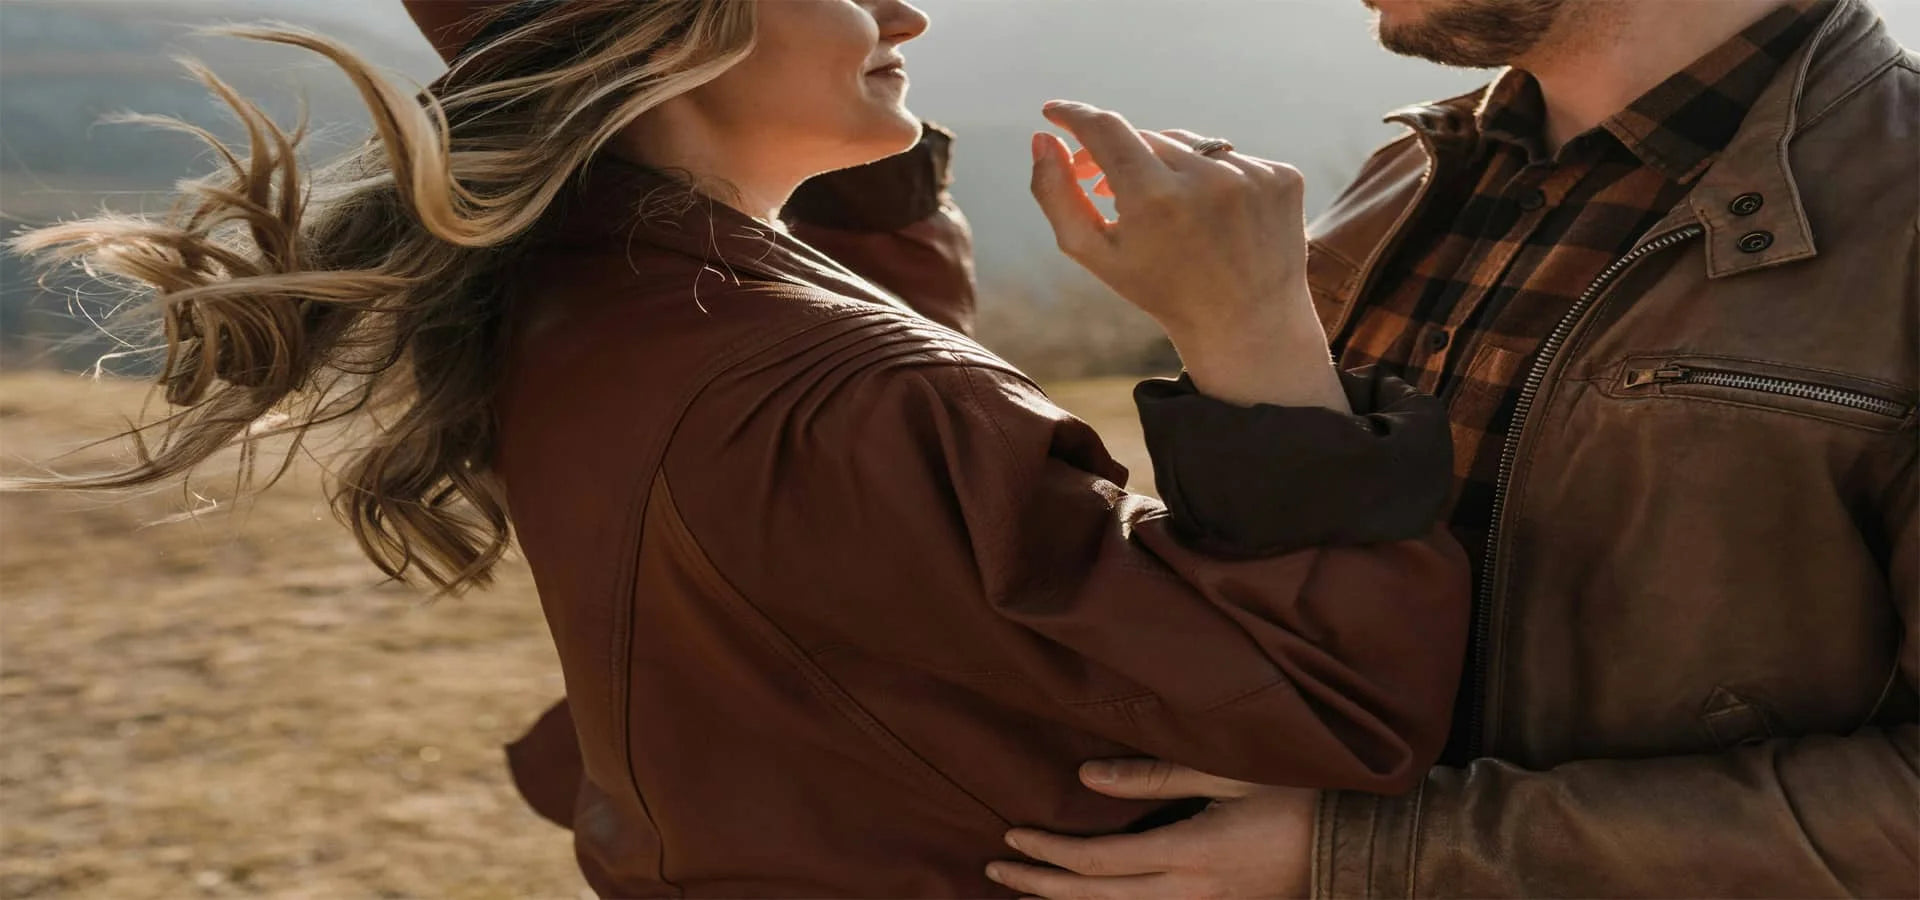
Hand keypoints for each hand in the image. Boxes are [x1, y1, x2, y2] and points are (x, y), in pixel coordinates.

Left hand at [985, 758, 1316, 898]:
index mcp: (1191, 856)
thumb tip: (1087, 779)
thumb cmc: (1300, 796)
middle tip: (995, 872)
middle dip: (1041, 888)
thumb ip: (1156, 777)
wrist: (1362, 845)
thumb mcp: (1228, 774)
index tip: (1012, 837)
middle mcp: (1192, 896)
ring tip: (1025, 896)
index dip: (1048, 855)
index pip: (1098, 864)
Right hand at [1030, 104, 1346, 411]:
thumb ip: (1056, 195)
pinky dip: (1217, 179)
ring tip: (1175, 217)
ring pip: (1191, 144)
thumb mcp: (1094, 253)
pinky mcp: (1283, 177)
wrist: (1247, 326)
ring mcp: (1252, 176)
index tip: (1055, 110)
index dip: (1074, 114)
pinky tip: (1217, 219)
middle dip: (1125, 159)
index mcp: (1155, 199)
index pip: (1105, 129)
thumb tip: (1042, 138)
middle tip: (1108, 189)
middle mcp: (1207, 179)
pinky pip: (1233, 157)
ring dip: (1173, 168)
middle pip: (1147, 139)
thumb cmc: (1160, 290)